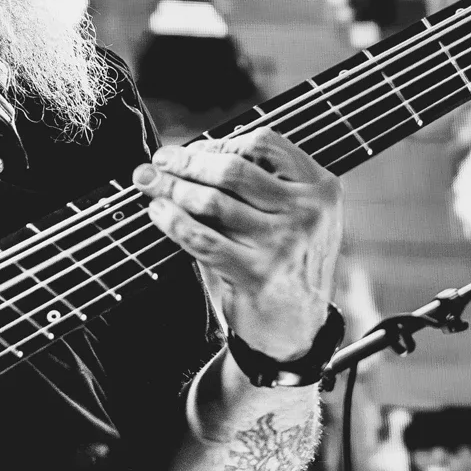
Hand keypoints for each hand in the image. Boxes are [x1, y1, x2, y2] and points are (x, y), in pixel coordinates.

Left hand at [132, 129, 343, 355]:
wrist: (296, 329)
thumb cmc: (284, 264)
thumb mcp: (293, 216)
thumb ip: (260, 184)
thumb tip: (193, 155)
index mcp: (320, 189)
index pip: (265, 144)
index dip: (220, 141)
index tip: (191, 149)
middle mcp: (308, 212)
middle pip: (234, 169)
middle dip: (187, 162)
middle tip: (159, 161)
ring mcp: (284, 244)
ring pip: (213, 202)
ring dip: (172, 188)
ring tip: (150, 184)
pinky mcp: (257, 274)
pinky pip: (203, 238)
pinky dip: (174, 221)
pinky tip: (159, 212)